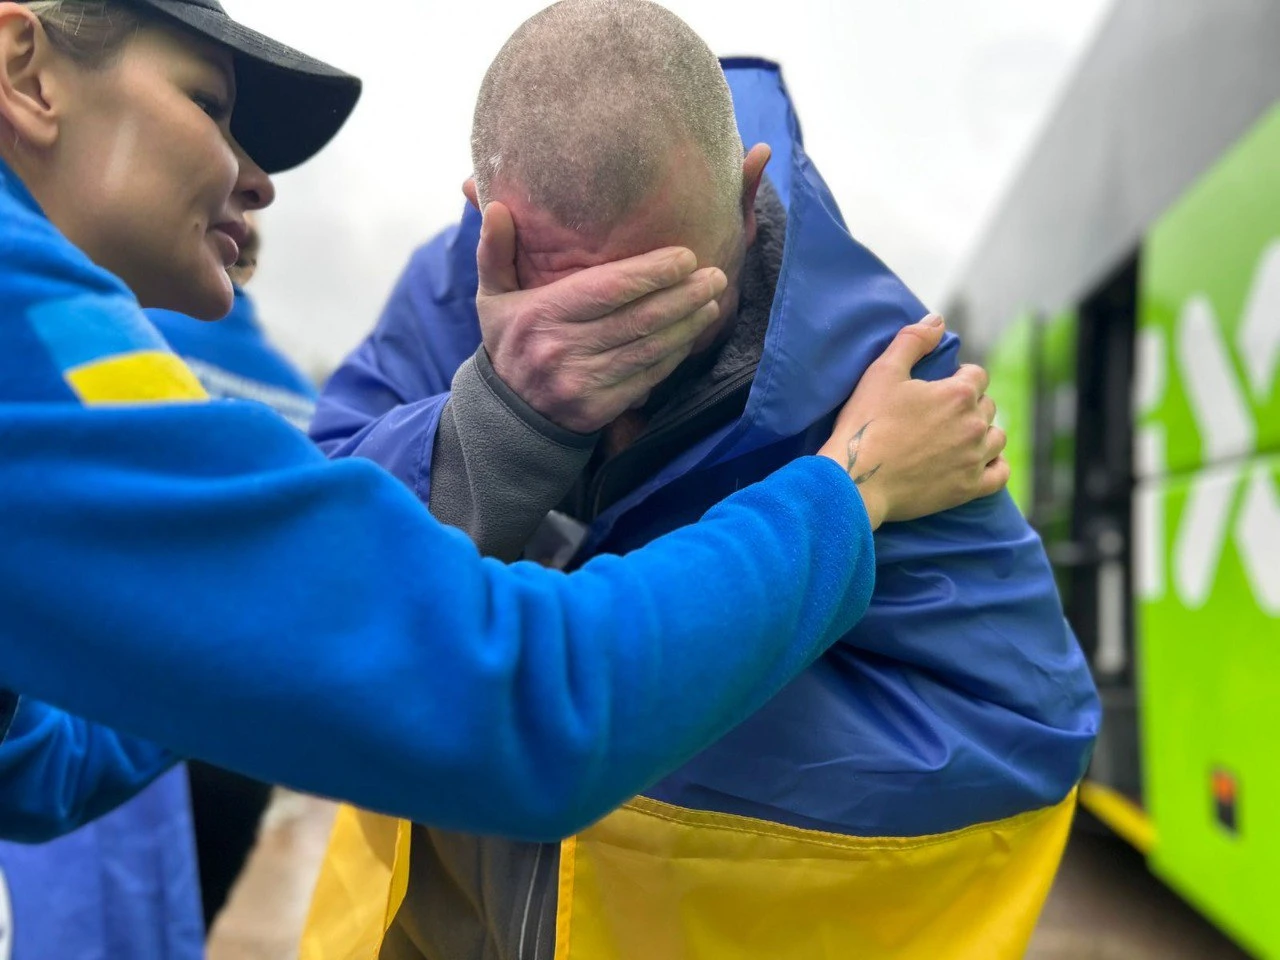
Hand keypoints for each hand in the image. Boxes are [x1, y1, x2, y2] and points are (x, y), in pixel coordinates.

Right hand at [475, 201, 727, 433]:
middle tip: (715, 275)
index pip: (607, 290)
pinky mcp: (600, 408)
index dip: (650, 273)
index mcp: (541, 314)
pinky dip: (674, 355)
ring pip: (649, 349)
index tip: (684, 257)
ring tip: (712, 300)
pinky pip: (647, 377)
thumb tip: (496, 208)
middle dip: (683, 295)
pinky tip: (692, 334)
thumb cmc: (509, 343)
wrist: (507, 416)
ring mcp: (583, 382)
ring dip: (687, 324)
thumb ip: (494, 251)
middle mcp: (563, 349)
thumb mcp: (492, 297)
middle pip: (638, 319)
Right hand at [818, 315, 1007, 529]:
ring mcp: (974, 459)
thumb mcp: (882, 371)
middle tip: (940, 414)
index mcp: (958, 394)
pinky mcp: (968, 488)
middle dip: (969, 405)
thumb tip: (938, 320)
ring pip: (996, 438)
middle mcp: (974, 425)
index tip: (941, 386)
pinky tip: (982, 461)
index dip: (960, 377)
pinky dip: (995, 465)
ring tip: (958, 436)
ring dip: (983, 433)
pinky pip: (1000, 474)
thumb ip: (913, 340)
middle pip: (987, 406)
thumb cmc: (866, 424)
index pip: (978, 375)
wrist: (855, 480)